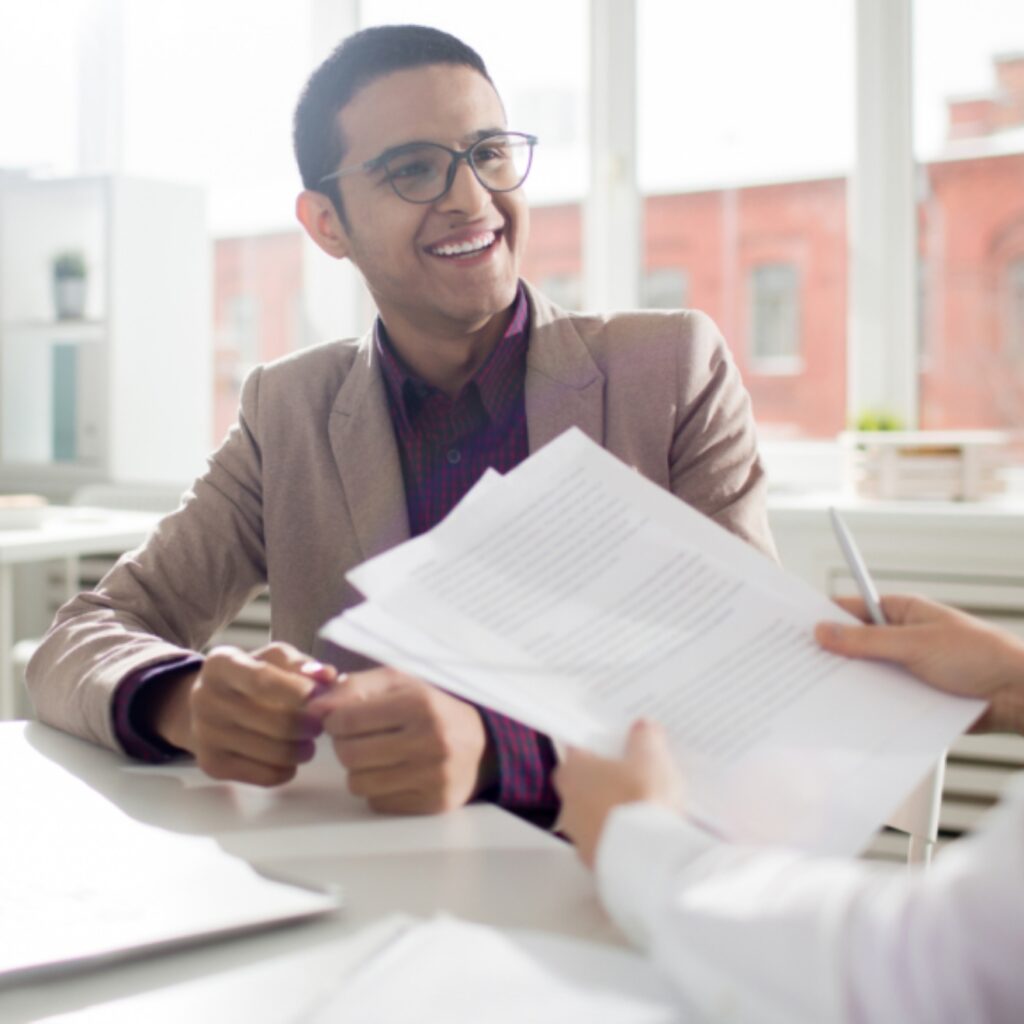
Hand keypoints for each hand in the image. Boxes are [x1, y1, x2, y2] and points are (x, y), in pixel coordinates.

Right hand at [147, 642, 337, 785]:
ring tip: (307, 739)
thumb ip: (301, 664)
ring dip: (303, 749)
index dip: (297, 691)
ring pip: (275, 752)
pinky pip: (266, 775)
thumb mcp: (272, 658)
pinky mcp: (212, 766)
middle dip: (310, 725)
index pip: (261, 680)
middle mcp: (206, 699)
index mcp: (221, 665)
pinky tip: (288, 755)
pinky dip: (288, 768)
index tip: (319, 697)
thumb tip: (327, 676)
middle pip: (276, 723)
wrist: (204, 705)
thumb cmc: (249, 676)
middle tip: (319, 723)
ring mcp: (206, 735)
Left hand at [310, 667, 491, 814]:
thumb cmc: (431, 707)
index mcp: (420, 704)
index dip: (335, 719)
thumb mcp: (398, 683)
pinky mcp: (434, 803)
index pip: (346, 719)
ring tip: (379, 754)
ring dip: (360, 769)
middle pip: (349, 754)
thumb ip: (353, 688)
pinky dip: (379, 788)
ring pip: (359, 783)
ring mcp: (434, 776)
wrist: (481, 743)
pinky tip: (396, 772)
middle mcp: (431, 741)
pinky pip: (378, 802)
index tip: (344, 718)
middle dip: (346, 745)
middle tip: (361, 737)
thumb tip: (313, 708)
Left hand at [553, 720, 683, 867]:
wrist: (648, 859)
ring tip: (643, 809)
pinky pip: (606, 843)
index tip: (611, 745)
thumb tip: (642, 728)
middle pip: (582, 784)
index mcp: (574, 772)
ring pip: (592, 816)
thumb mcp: (650, 758)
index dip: (594, 746)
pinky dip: (620, 839)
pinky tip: (644, 836)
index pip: (575, 751)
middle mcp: (569, 804)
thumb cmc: (641, 802)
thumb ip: (644, 738)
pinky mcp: (594, 862)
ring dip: (611, 812)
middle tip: (631, 776)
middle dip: (603, 781)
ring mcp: (579, 836)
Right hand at [816, 595, 1023, 734]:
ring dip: (851, 684)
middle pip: (854, 645)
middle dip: (832, 655)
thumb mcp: (916, 644)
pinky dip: (867, 706)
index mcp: (901, 613)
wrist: (1019, 696)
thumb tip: (824, 631)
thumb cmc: (981, 656)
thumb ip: (867, 641)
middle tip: (801, 666)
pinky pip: (880, 699)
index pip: (852, 610)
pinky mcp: (912, 697)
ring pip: (865, 675)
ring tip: (821, 694)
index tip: (795, 629)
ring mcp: (906, 670)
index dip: (824, 617)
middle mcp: (900, 640)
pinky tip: (851, 714)